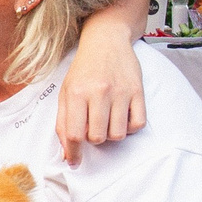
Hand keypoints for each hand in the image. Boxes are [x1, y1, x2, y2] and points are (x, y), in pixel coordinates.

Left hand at [55, 22, 147, 165]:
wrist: (106, 41)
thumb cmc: (84, 69)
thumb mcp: (66, 91)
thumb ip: (63, 122)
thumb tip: (67, 153)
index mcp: (76, 93)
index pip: (73, 134)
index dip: (73, 152)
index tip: (75, 160)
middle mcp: (99, 92)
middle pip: (97, 137)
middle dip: (94, 139)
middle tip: (92, 126)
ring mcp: (120, 92)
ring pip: (117, 135)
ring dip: (111, 134)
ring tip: (107, 120)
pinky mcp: (138, 91)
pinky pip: (137, 125)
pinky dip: (129, 127)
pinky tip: (122, 117)